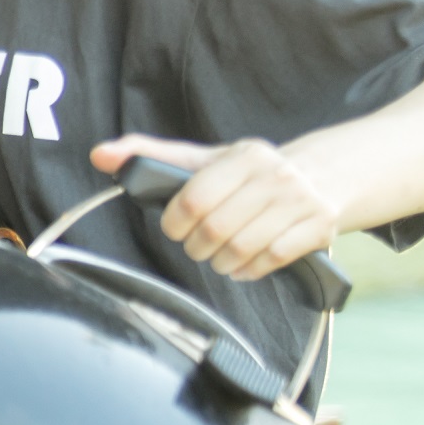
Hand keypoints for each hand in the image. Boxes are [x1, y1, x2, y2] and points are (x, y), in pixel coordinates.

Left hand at [91, 134, 336, 280]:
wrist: (323, 176)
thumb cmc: (249, 174)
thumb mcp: (206, 160)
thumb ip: (151, 156)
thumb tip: (100, 154)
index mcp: (245, 157)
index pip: (193, 199)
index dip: (174, 223)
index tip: (175, 227)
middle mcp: (276, 177)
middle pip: (214, 230)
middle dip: (196, 246)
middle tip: (197, 244)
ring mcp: (301, 202)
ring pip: (241, 249)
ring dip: (220, 261)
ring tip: (219, 253)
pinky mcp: (318, 229)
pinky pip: (271, 261)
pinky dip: (249, 270)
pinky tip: (243, 263)